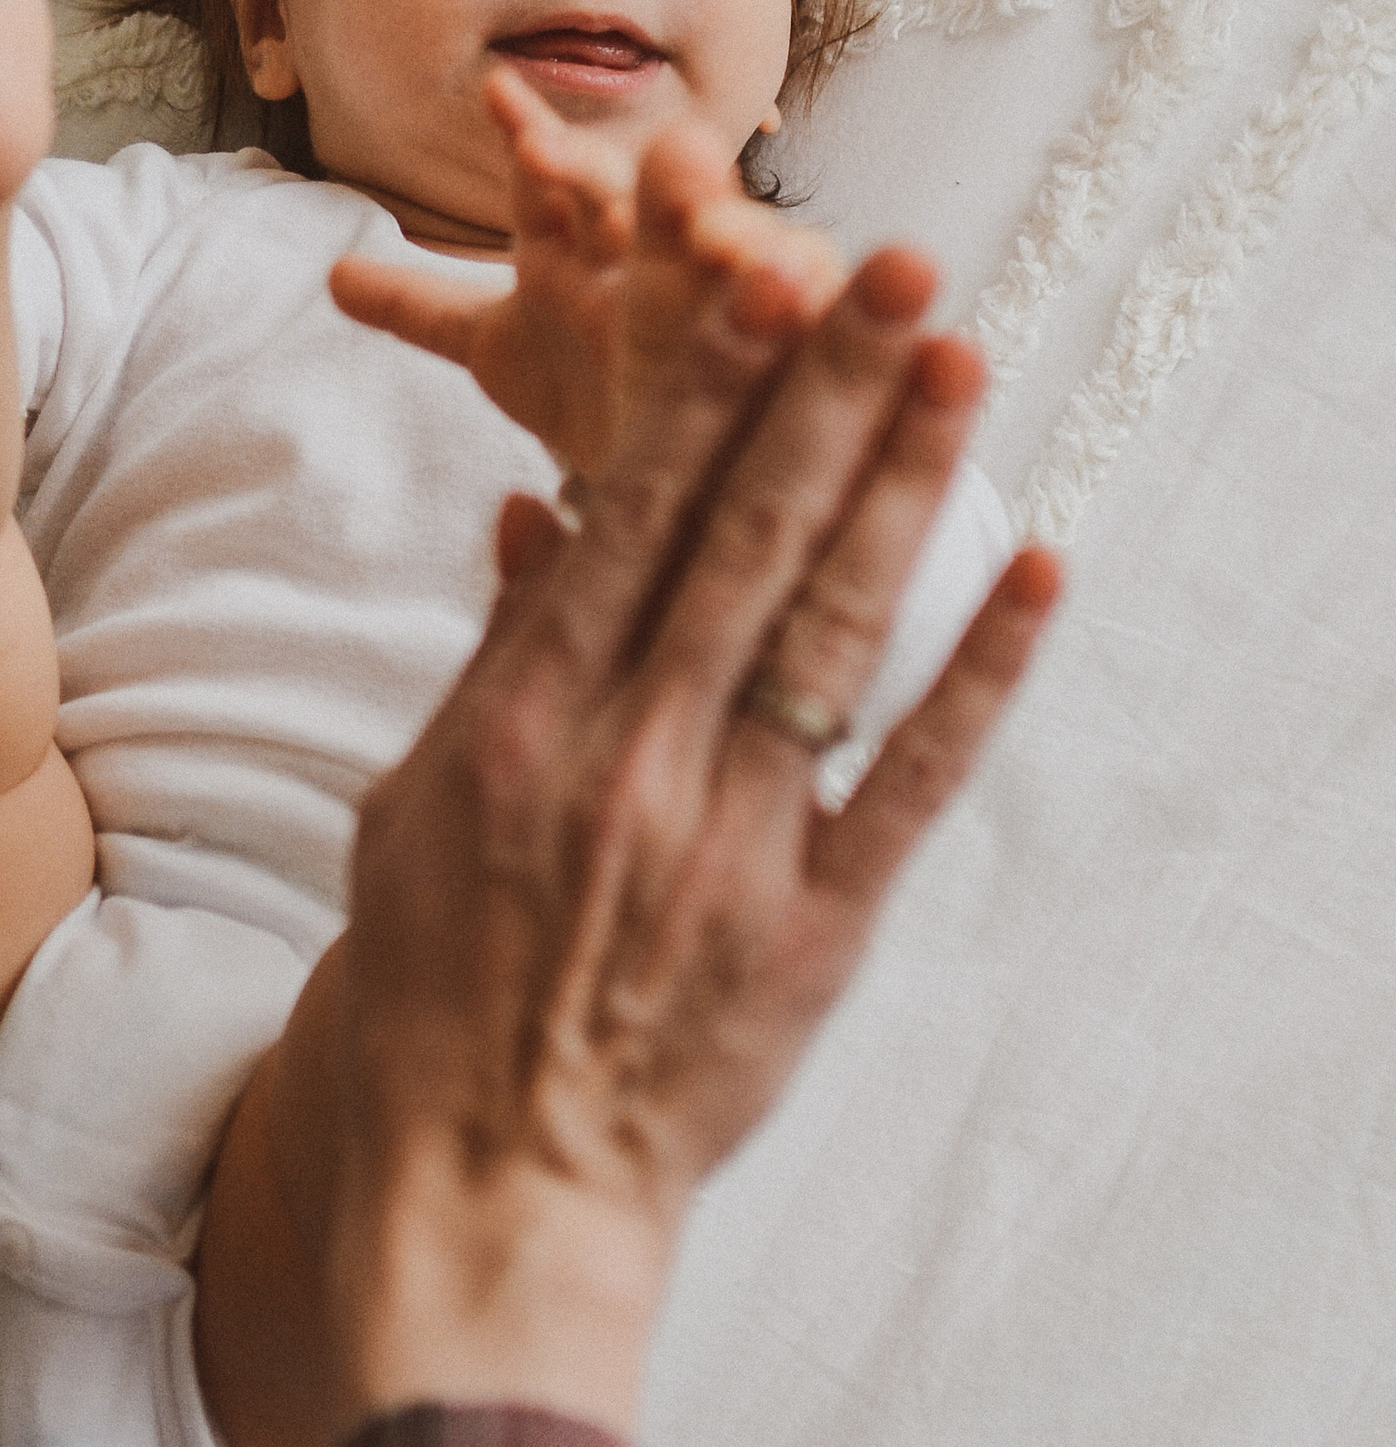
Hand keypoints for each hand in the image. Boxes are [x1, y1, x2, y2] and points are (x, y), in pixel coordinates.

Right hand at [324, 144, 1058, 1438]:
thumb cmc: (430, 992)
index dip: (703, 388)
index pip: (628, 516)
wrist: (487, 1185)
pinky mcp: (814, 930)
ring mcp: (729, 845)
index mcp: (516, 725)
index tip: (757, 275)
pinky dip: (977, 677)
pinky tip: (1034, 569)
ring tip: (960, 360)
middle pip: (745, 540)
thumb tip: (534, 517)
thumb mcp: (412, 809)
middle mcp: (627, 763)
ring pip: (833, 630)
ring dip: (903, 486)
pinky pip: (909, 784)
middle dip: (822, 389)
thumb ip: (490, 660)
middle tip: (894, 262)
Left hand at [327, 64, 842, 476]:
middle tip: (579, 151)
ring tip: (698, 204)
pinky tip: (784, 276)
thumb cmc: (590, 387)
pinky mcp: (794, 328)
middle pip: (634, 197)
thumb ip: (421, 306)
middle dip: (609, 165)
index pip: (549, 175)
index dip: (526, 139)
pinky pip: (809, 298)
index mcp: (581, 240)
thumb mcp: (498, 349)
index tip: (497, 95)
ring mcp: (725, 284)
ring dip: (712, 210)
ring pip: (724, 236)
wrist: (668, 466)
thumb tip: (332, 274)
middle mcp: (651, 248)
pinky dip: (797, 283)